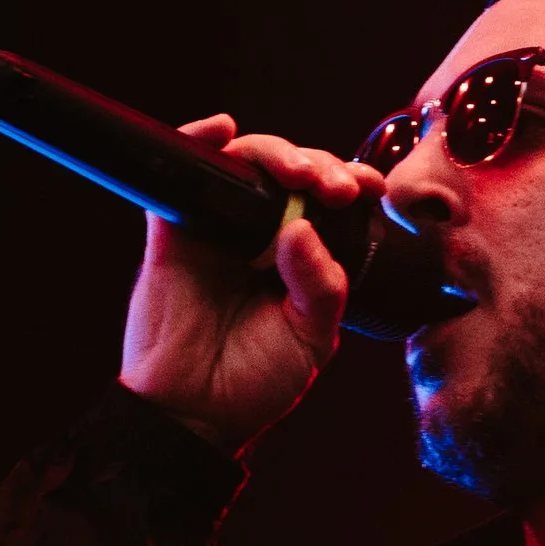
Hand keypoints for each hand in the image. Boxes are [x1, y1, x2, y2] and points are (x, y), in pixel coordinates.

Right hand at [119, 116, 384, 454]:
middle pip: (290, 172)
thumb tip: (302, 227)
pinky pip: (184, 173)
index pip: (329, 204)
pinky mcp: (175, 229)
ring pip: (244, 163)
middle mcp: (261, 235)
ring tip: (296, 174)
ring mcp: (218, 229)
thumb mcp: (311, 337)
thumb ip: (320, 284)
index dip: (350, 183)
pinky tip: (221, 131)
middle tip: (333, 188)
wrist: (193, 414)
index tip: (370, 188)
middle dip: (319, 166)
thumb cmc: (255, 383)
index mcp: (301, 258)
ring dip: (274, 153)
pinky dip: (198, 140)